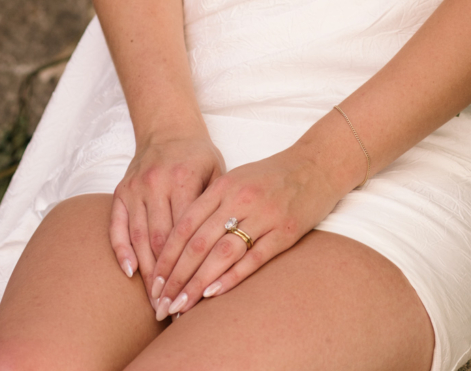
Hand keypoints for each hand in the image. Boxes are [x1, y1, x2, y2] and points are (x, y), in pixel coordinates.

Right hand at [109, 134, 225, 291]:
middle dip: (167, 277)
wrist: (168, 127)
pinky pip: (117, 225)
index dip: (191, 265)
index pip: (186, 232)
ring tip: (155, 300)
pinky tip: (129, 273)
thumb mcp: (217, 171)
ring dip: (146, 272)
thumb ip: (218, 206)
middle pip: (160, 240)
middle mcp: (156, 184)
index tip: (196, 292)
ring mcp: (136, 188)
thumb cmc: (198, 155)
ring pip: (139, 237)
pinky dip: (121, 250)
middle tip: (173, 307)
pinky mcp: (121, 191)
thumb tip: (227, 248)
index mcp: (183, 179)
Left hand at [149, 145, 348, 318]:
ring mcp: (263, 215)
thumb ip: (212, 203)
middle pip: (199, 243)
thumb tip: (181, 240)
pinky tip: (213, 295)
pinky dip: (231, 278)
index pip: (185, 225)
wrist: (317, 164)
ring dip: (198, 284)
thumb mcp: (237, 179)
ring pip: (222, 253)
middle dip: (176, 277)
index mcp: (224, 185)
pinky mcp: (285, 231)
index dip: (166, 257)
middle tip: (161, 304)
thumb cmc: (273, 175)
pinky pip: (254, 258)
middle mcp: (240, 199)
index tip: (153, 283)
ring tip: (180, 307)